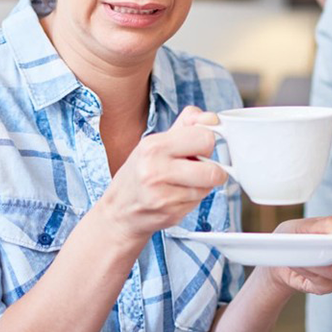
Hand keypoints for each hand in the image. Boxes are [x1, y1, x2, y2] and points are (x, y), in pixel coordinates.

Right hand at [98, 106, 226, 245]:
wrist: (118, 210)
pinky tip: (177, 195)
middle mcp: (155, 170)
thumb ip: (186, 125)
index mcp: (153, 146)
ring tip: (183, 182)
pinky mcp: (170, 213)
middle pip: (212, 169)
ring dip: (202, 185)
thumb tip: (211, 118)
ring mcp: (162, 195)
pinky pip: (199, 201)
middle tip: (197, 167)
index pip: (205, 137)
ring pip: (208, 187)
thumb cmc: (139, 173)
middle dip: (211, 168)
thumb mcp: (156, 142)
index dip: (206, 143)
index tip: (199, 148)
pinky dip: (193, 198)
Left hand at [264, 216, 331, 294]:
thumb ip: (327, 224)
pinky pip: (322, 282)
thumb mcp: (305, 225)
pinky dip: (308, 272)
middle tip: (323, 249)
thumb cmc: (296, 236)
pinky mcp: (330, 286)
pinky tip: (299, 264)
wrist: (282, 256)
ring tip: (301, 254)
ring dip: (317, 263)